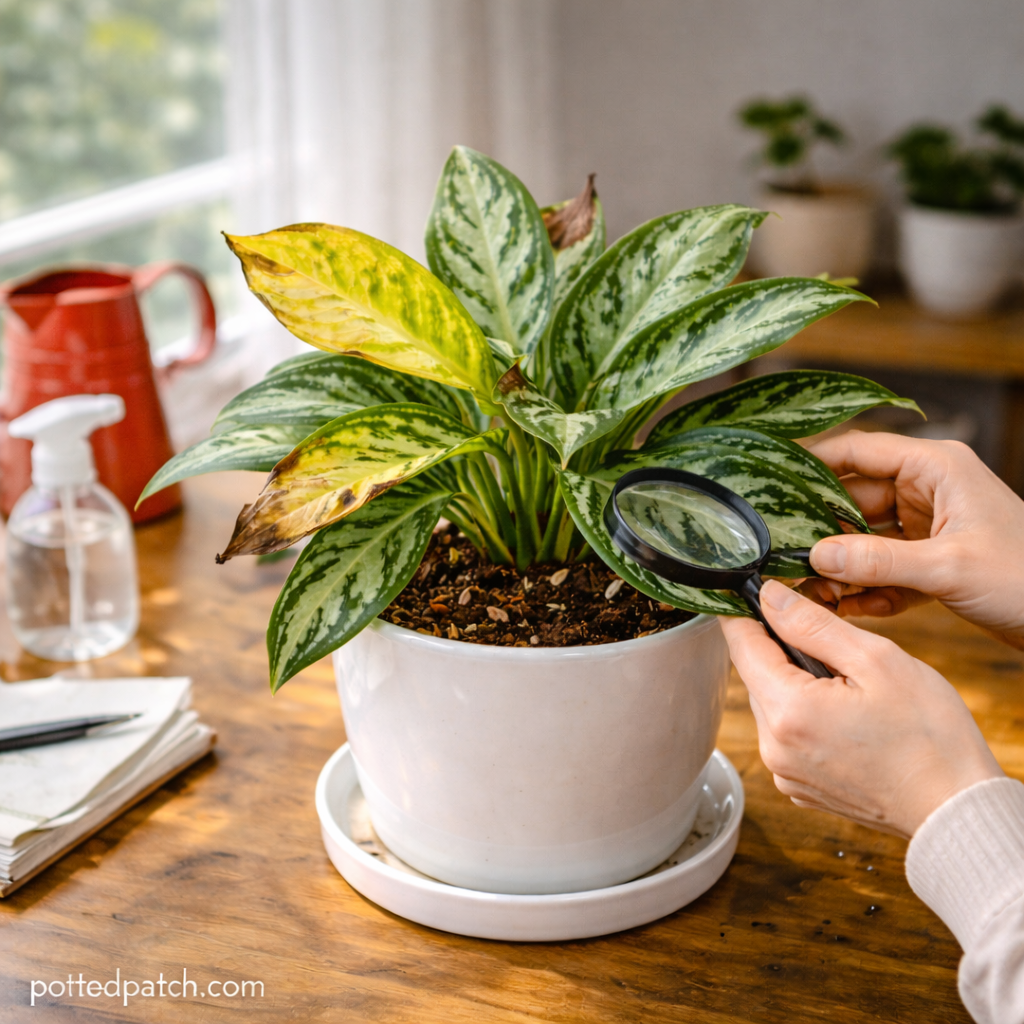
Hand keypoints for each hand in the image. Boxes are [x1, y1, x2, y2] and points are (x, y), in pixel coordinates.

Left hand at [720, 580, 1002, 837]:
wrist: (957, 808)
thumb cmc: (930, 737)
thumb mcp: (876, 660)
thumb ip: (813, 624)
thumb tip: (771, 596)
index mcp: (787, 711)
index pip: (740, 644)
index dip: (745, 612)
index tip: (756, 591)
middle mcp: (773, 746)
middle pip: (756, 673)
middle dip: (782, 648)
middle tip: (828, 639)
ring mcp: (784, 770)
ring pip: (772, 702)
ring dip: (796, 683)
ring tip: (846, 683)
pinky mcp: (799, 784)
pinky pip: (786, 734)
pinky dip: (805, 715)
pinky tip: (846, 715)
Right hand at [805, 431, 1023, 649]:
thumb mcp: (948, 567)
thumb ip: (877, 561)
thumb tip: (816, 557)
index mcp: (936, 467)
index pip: (857, 450)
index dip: (811, 463)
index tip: (769, 482)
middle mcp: (928, 490)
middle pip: (853, 499)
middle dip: (821, 530)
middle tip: (784, 553)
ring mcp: (929, 526)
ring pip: (865, 538)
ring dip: (841, 566)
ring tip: (812, 591)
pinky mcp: (932, 560)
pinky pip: (884, 567)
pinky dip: (868, 588)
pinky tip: (852, 609)